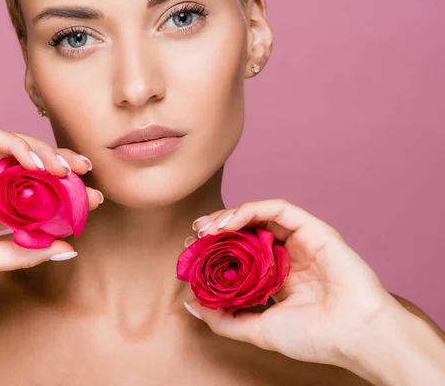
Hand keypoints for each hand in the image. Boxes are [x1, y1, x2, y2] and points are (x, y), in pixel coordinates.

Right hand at [0, 126, 102, 279]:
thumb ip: (24, 253)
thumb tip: (69, 250)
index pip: (41, 191)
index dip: (69, 192)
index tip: (94, 199)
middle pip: (36, 163)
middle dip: (65, 164)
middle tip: (87, 173)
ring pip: (19, 145)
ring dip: (45, 153)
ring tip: (65, 170)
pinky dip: (17, 145)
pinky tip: (34, 163)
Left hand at [185, 199, 402, 366]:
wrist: (354, 335)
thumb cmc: (313, 337)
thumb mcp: (257, 330)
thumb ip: (223, 319)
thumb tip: (191, 304)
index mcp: (277, 278)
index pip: (240, 254)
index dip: (215, 249)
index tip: (192, 252)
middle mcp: (288, 256)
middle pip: (247, 232)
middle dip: (217, 229)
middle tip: (195, 234)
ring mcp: (301, 241)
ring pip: (259, 216)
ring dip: (230, 216)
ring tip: (208, 228)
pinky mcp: (313, 229)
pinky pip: (278, 209)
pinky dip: (251, 210)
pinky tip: (230, 222)